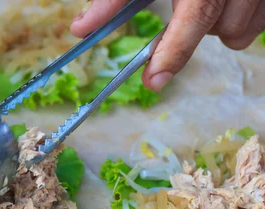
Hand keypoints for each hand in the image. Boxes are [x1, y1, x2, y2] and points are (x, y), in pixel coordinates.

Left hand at [70, 0, 264, 90]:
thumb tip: (81, 28)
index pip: (196, 17)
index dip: (174, 52)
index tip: (152, 81)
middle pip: (221, 29)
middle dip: (198, 28)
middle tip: (182, 6)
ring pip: (240, 31)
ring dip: (219, 24)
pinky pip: (257, 23)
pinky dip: (240, 16)